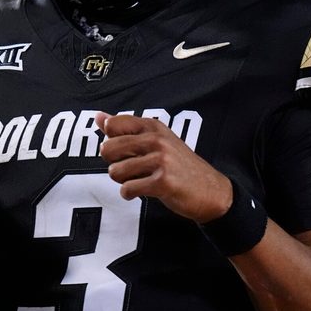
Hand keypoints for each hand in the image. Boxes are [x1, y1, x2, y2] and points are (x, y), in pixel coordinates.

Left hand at [96, 112, 232, 223]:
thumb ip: (125, 129)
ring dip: (123, 181)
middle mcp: (156, 140)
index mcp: (153, 127)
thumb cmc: (180, 166)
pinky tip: (143, 191)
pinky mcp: (162, 182)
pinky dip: (130, 194)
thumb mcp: (156, 140)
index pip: (113, 124)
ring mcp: (160, 160)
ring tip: (139, 180)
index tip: (126, 150)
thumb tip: (98, 116)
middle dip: (113, 163)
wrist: (211, 191)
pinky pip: (127, 189)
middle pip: (108, 148)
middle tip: (130, 168)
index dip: (112, 141)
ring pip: (115, 171)